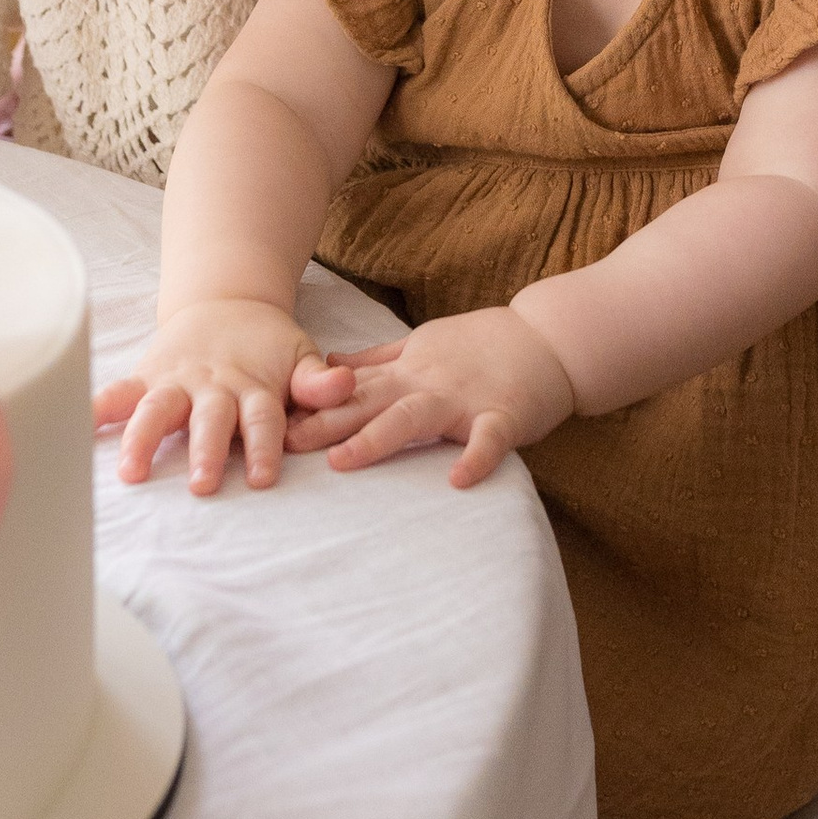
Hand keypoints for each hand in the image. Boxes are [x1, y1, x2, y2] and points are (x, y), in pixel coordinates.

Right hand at [94, 301, 352, 493]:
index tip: (260, 478)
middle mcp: (213, 386)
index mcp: (253, 386)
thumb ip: (318, 380)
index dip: (263, 446)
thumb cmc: (267, 347)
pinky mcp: (147, 377)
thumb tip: (344, 385)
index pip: (262, 419)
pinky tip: (78, 427)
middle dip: (205, 451)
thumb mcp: (300, 355)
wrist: (225, 303)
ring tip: (132, 472)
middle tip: (202, 485)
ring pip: (158, 409)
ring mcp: (177, 381)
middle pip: (210, 420)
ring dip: (144, 439)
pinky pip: (121, 392)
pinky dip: (99, 408)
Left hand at [285, 306, 577, 486]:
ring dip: (378, 438)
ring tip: (343, 461)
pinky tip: (457, 480)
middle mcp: (428, 383)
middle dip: (326, 424)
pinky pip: (487, 439)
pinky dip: (474, 458)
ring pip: (414, 416)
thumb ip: (377, 358)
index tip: (270, 421)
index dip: (310, 405)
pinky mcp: (503, 415)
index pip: (351, 389)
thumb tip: (329, 365)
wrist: (547, 338)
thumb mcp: (422, 343)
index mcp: (407, 371)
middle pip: (369, 403)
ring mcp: (465, 399)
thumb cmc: (483, 345)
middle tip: (284, 445)